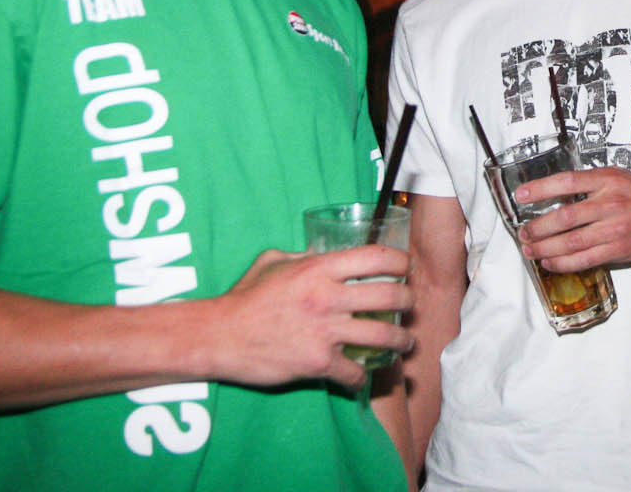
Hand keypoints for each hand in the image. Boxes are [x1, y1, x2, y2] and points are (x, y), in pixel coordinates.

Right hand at [209, 246, 413, 389]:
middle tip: (410, 305)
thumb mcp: (272, 262)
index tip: (406, 266)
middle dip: (408, 300)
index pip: (376, 257)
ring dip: (401, 341)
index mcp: (318, 268)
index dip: (400, 261)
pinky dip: (361, 377)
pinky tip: (362, 376)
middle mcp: (327, 296)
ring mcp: (325, 330)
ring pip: (384, 335)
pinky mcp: (318, 361)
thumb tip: (320, 253)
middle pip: (390, 295)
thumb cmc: (244, 297)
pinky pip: (355, 372)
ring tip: (406, 343)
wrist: (219, 336)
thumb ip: (301, 256)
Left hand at [514, 167, 630, 270]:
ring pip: (570, 241)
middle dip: (537, 227)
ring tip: (529, 249)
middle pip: (564, 217)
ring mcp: (614, 228)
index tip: (521, 195)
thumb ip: (592, 185)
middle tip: (522, 232)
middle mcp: (610, 203)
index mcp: (607, 180)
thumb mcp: (619, 178)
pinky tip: (550, 261)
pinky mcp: (618, 249)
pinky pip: (584, 259)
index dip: (540, 189)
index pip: (566, 182)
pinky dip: (563, 262)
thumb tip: (558, 197)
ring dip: (545, 247)